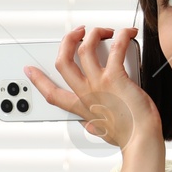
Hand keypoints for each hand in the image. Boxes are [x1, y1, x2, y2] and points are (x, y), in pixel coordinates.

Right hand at [24, 25, 161, 151]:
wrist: (140, 140)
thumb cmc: (127, 136)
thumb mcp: (102, 133)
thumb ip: (93, 125)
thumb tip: (90, 125)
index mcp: (80, 107)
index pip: (51, 93)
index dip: (38, 80)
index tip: (30, 70)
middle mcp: (86, 93)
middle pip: (63, 62)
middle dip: (67, 41)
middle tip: (77, 33)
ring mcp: (99, 84)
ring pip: (85, 48)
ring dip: (93, 33)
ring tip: (103, 31)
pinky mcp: (116, 77)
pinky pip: (116, 47)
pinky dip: (122, 35)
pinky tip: (128, 33)